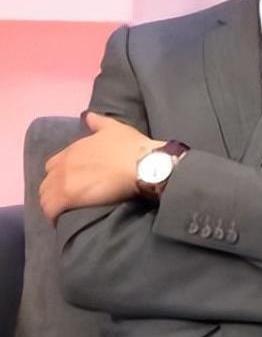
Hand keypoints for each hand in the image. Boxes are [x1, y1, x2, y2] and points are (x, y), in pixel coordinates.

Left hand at [40, 112, 163, 224]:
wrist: (141, 164)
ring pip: (45, 198)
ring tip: (68, 213)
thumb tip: (88, 116)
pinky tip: (65, 220)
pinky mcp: (67, 198)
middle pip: (47, 183)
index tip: (74, 183)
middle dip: (55, 192)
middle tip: (72, 200)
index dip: (62, 175)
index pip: (53, 166)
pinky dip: (55, 216)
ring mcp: (63, 181)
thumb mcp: (114, 128)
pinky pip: (51, 210)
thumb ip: (98, 122)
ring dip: (54, 205)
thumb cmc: (131, 147)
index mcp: (72, 149)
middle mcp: (63, 164)